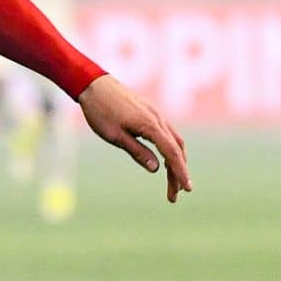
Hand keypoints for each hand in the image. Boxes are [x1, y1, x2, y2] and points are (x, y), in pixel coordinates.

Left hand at [77, 74, 191, 201]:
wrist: (93, 85)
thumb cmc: (100, 111)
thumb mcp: (115, 136)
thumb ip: (137, 152)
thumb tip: (157, 169)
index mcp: (151, 126)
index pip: (172, 153)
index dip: (180, 172)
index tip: (187, 189)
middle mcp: (158, 119)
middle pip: (176, 150)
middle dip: (178, 173)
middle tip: (173, 196)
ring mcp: (156, 114)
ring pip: (174, 141)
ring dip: (176, 162)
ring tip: (172, 182)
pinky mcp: (150, 112)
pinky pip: (168, 133)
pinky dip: (171, 149)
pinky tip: (166, 159)